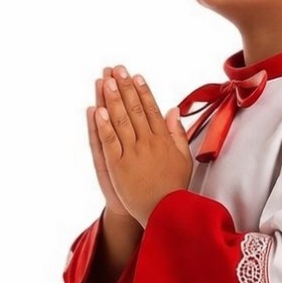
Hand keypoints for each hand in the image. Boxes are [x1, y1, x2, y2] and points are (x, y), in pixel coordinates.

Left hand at [91, 64, 193, 226]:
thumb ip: (178, 133)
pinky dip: (103, 126)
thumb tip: (173, 111)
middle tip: (117, 69)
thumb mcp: (183, 159)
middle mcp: (148, 144)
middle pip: (134, 110)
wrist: (165, 213)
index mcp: (164, 141)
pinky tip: (97, 110)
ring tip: (105, 80)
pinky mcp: (119, 167)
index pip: (151, 110)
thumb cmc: (174, 188)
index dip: (143, 92)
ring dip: (112, 99)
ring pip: (121, 121)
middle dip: (125, 87)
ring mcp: (132, 154)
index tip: (136, 76)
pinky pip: (110, 142)